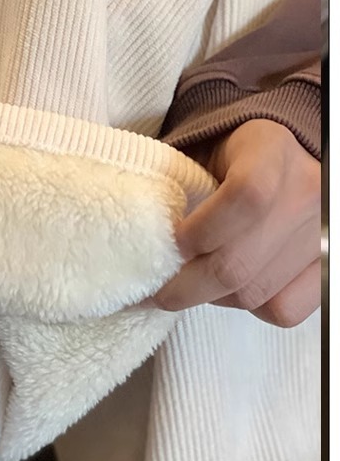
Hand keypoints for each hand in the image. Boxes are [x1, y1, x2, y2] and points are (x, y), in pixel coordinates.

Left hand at [155, 120, 320, 327]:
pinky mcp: (327, 268)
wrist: (279, 158)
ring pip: (254, 293)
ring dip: (212, 297)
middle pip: (239, 263)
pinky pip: (284, 309)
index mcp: (271, 150)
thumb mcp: (198, 153)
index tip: (172, 242)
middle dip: (185, 286)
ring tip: (193, 284)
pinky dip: (250, 308)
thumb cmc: (224, 159)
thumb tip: (139, 240)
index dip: (200, 231)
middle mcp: (308, 191)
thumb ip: (174, 186)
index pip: (245, 199)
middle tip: (157, 292)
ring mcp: (323, 233)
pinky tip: (232, 289)